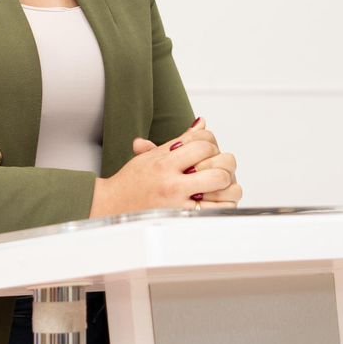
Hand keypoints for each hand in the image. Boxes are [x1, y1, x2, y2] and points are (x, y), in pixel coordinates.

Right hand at [90, 119, 241, 216]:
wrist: (114, 205)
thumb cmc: (133, 181)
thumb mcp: (153, 155)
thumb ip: (181, 140)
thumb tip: (202, 123)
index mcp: (164, 163)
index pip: (203, 143)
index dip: (211, 142)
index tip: (207, 149)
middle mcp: (173, 184)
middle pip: (219, 166)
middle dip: (224, 162)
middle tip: (218, 165)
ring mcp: (180, 204)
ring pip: (224, 187)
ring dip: (228, 183)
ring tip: (219, 182)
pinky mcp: (186, 220)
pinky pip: (221, 210)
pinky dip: (225, 203)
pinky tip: (216, 198)